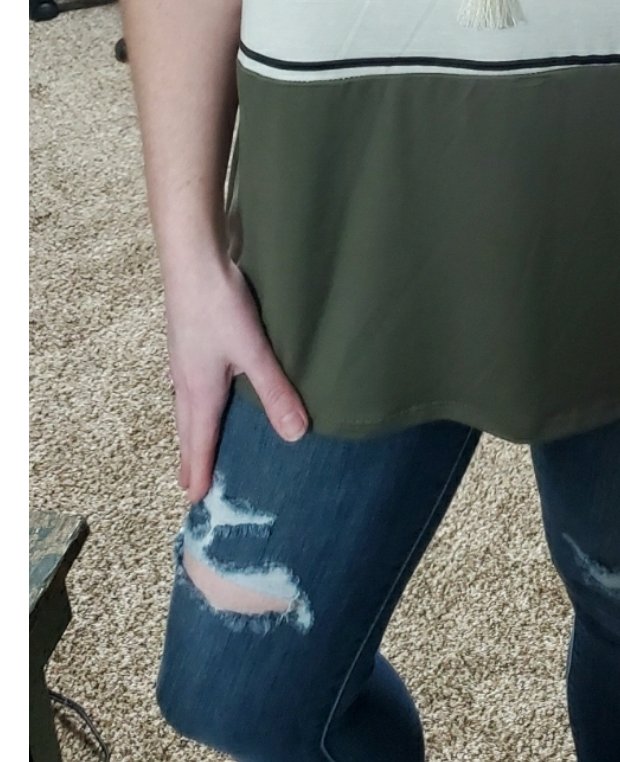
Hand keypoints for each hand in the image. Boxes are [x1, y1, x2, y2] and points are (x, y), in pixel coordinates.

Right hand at [166, 255, 307, 498]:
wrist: (194, 262)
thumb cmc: (220, 307)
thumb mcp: (254, 352)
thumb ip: (276, 392)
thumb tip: (296, 434)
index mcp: (199, 391)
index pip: (200, 441)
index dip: (199, 470)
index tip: (196, 500)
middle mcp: (185, 381)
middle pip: (187, 428)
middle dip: (190, 457)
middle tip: (189, 484)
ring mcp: (182, 361)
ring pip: (185, 406)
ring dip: (190, 429)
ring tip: (195, 444)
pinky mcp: (186, 342)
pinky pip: (187, 384)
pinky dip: (193, 401)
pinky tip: (201, 391)